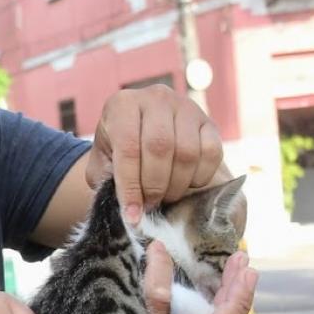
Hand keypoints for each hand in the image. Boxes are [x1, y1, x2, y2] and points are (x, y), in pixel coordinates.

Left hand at [86, 86, 223, 224]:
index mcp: (123, 105)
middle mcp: (155, 98)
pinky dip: (199, 176)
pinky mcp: (208, 121)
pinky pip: (211, 152)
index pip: (128, 147)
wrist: (142, 131)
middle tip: (150, 205)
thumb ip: (106, 181)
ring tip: (164, 197)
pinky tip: (185, 184)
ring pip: (186, 152)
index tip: (132, 214)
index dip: (130, 185)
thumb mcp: (102, 161)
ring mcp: (185, 106)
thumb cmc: (117, 150)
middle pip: (160, 148)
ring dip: (176, 184)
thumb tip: (129, 209)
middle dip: (154, 186)